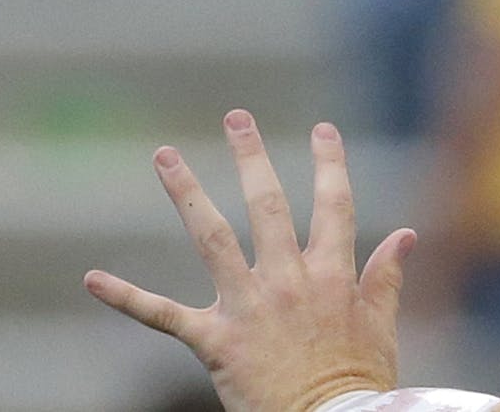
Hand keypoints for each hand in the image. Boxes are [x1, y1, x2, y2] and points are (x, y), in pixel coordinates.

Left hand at [84, 110, 415, 411]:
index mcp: (333, 275)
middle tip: (237, 118)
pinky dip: (126, 297)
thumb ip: (386, 277)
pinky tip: (92, 278)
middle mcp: (289, 280)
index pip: (334, 206)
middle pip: (268, 205)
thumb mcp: (381, 326)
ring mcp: (249, 306)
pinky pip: (163, 314)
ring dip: (186, 193)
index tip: (323, 130)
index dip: (330, 164)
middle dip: (251, 157)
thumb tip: (406, 235)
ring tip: (165, 155)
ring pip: (212, 237)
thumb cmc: (360, 382)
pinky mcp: (215, 340)